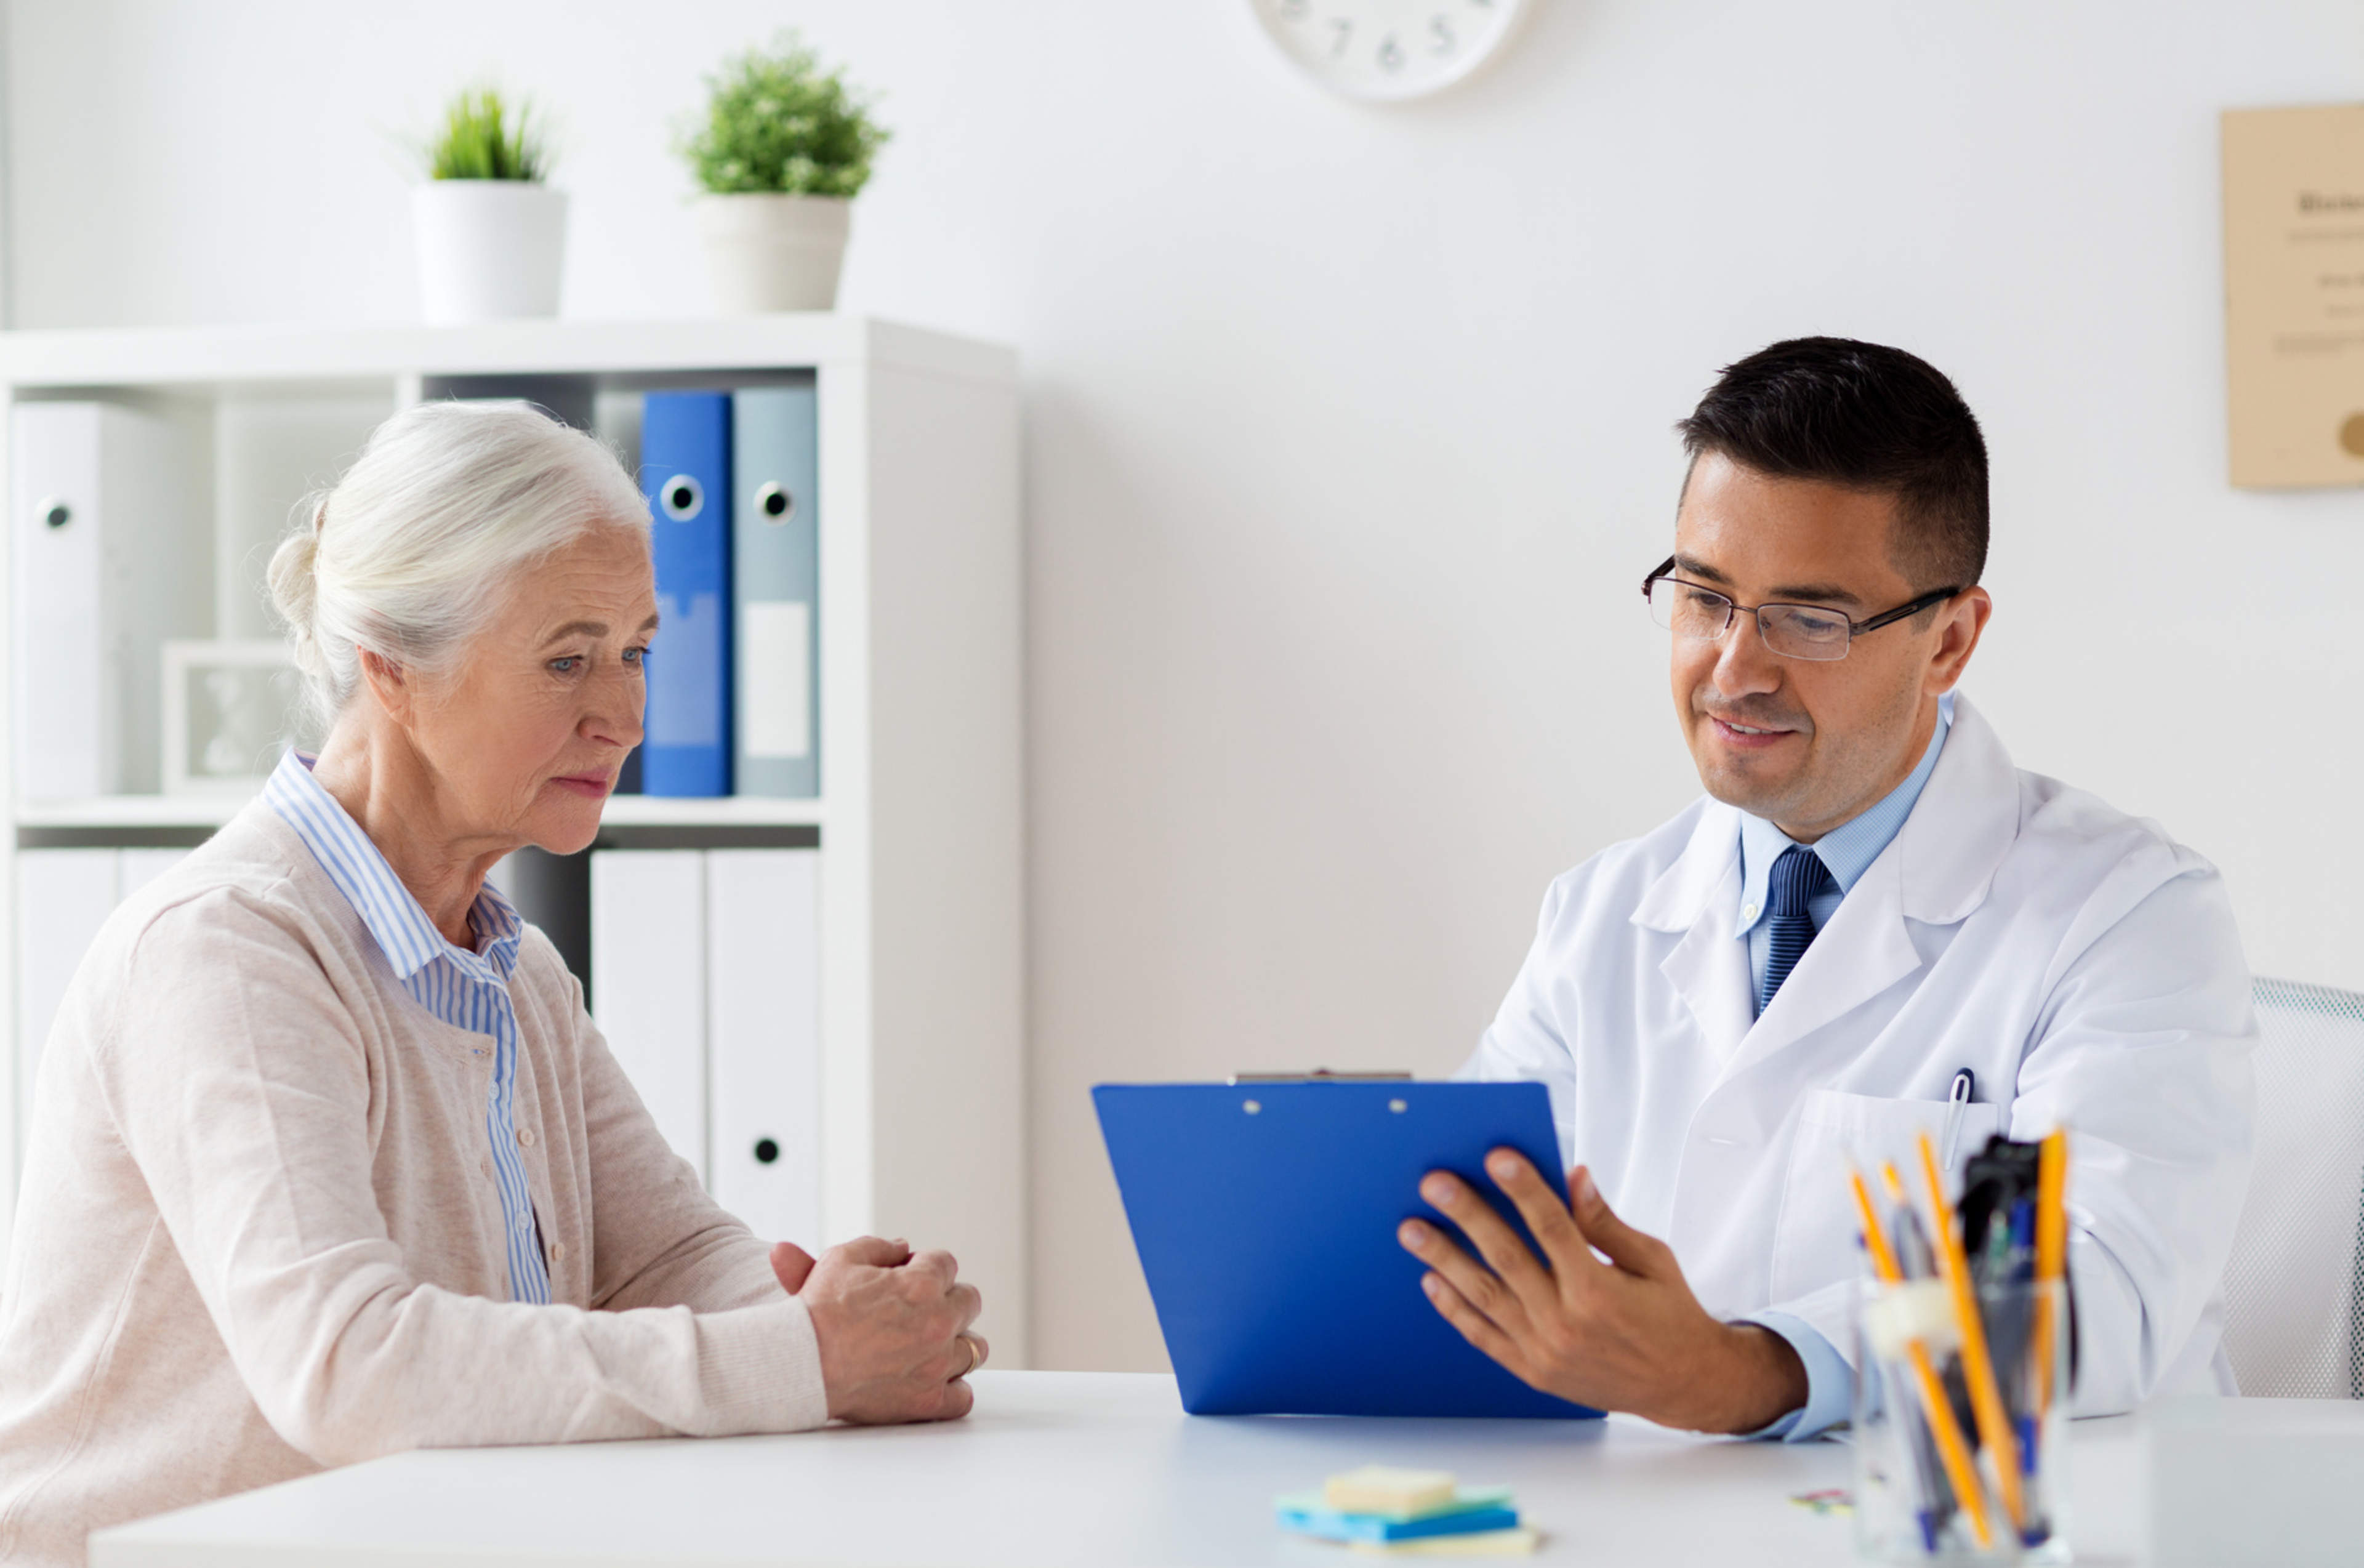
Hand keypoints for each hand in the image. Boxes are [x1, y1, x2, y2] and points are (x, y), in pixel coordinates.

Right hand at [768, 1237, 985, 1424]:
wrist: (798, 1365)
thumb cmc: (815, 1314)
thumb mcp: (840, 1260)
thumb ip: (878, 1247)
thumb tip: (903, 1246)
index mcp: (921, 1284)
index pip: (947, 1264)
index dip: (926, 1268)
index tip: (910, 1279)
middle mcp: (938, 1322)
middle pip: (969, 1302)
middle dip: (947, 1301)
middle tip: (921, 1311)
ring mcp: (937, 1364)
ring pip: (975, 1348)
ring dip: (956, 1344)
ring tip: (930, 1346)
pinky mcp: (928, 1401)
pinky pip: (964, 1397)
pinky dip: (951, 1391)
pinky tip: (930, 1381)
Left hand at [1396, 1153, 1805, 1432]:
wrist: (1683, 1384)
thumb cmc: (1670, 1315)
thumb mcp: (1651, 1260)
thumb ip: (1604, 1221)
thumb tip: (1573, 1176)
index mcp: (1600, 1290)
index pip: (1553, 1228)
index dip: (1524, 1189)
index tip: (1496, 1157)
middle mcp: (1567, 1323)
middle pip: (1507, 1258)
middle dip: (1467, 1216)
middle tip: (1433, 1184)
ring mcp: (1545, 1352)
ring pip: (1484, 1297)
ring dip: (1444, 1259)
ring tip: (1412, 1229)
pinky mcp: (1533, 1372)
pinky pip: (1484, 1337)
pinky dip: (1454, 1308)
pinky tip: (1432, 1280)